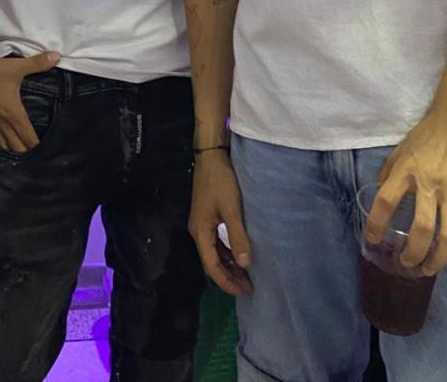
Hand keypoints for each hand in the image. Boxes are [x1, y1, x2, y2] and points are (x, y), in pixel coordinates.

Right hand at [0, 50, 60, 152]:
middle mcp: (2, 124)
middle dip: (28, 154)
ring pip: (4, 146)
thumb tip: (57, 56)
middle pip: (17, 149)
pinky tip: (3, 144)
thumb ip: (38, 63)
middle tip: (38, 157)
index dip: (38, 148)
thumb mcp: (16, 66)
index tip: (48, 153)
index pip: (29, 139)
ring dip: (13, 152)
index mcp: (13, 114)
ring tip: (22, 157)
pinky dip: (0, 144)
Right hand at [189, 150, 252, 295]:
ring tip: (246, 275)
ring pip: (214, 253)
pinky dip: (227, 252)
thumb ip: (238, 237)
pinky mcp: (207, 216)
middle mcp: (198, 231)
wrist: (211, 155)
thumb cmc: (221, 182)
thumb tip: (245, 265)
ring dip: (228, 265)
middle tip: (248, 288)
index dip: (227, 282)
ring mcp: (202, 223)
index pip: (212, 266)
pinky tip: (238, 254)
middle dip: (228, 277)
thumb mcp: (231, 210)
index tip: (244, 291)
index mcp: (201, 232)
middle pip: (211, 262)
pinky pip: (216, 242)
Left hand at [365, 107, 446, 275]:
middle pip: (421, 229)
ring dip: (437, 259)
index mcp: (406, 171)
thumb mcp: (400, 150)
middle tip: (405, 264)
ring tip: (428, 268)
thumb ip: (389, 172)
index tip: (373, 238)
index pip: (386, 202)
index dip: (377, 224)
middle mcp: (429, 184)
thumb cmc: (425, 135)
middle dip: (412, 253)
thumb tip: (380, 192)